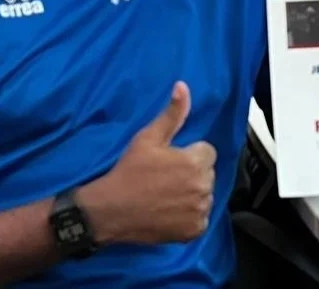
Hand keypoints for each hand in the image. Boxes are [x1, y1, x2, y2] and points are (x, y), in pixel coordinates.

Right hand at [77, 81, 216, 244]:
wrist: (111, 210)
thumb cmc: (130, 170)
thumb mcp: (148, 137)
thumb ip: (172, 113)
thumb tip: (183, 86)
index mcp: (195, 162)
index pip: (207, 151)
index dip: (189, 153)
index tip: (170, 159)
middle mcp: (203, 187)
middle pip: (207, 173)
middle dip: (192, 172)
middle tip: (166, 176)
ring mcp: (200, 211)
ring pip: (205, 195)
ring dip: (192, 193)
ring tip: (167, 194)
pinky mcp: (195, 231)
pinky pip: (201, 217)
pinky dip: (190, 215)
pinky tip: (170, 210)